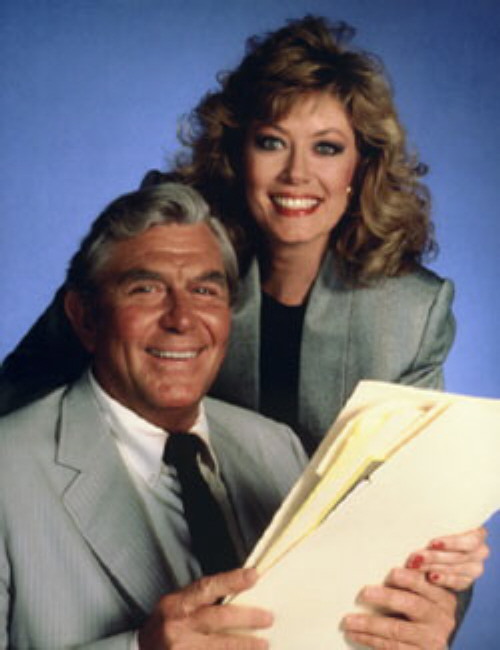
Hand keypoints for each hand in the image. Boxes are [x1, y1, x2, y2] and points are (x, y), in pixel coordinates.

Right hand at [138, 567, 271, 648]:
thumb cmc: (164, 625)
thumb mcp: (176, 605)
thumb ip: (202, 600)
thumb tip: (238, 593)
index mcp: (176, 604)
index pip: (207, 587)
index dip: (231, 581)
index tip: (254, 576)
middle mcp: (177, 626)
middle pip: (218, 618)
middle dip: (247, 618)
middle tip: (268, 618)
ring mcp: (179, 649)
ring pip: (218, 646)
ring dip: (244, 645)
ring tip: (263, 644)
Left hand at [342, 567, 455, 649]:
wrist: (431, 643)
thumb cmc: (425, 612)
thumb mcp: (427, 595)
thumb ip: (416, 578)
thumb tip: (407, 557)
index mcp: (442, 598)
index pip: (425, 585)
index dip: (410, 579)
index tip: (392, 573)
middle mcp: (441, 620)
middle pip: (413, 605)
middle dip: (387, 598)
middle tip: (364, 592)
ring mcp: (431, 641)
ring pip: (397, 630)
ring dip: (370, 624)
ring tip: (348, 620)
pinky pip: (392, 647)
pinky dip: (371, 639)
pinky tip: (354, 634)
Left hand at [406, 526, 488, 590]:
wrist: (437, 546)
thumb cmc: (435, 528)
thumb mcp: (437, 523)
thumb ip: (434, 524)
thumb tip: (414, 519)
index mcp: (476, 533)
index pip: (470, 540)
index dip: (452, 543)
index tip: (432, 543)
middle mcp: (479, 551)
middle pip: (460, 556)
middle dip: (436, 557)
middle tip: (417, 557)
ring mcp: (474, 568)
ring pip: (456, 569)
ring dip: (434, 567)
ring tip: (416, 565)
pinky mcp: (466, 581)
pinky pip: (456, 583)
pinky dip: (442, 580)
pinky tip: (430, 577)